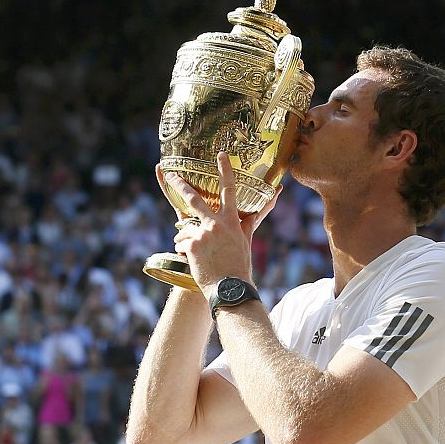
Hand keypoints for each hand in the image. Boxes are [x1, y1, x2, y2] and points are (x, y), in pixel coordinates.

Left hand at [165, 151, 276, 292]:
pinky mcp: (192, 245)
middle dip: (180, 185)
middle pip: (194, 198)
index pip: (230, 190)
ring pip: (186, 227)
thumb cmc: (239, 265)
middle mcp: (217, 223)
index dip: (225, 171)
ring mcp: (204, 233)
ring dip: (187, 239)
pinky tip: (193, 260)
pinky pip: (181, 242)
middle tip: (170, 175)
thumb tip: (273, 200)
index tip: (221, 155)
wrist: (230, 288)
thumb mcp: (246, 240)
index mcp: (231, 221)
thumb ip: (251, 220)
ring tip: (198, 254)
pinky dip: (184, 250)